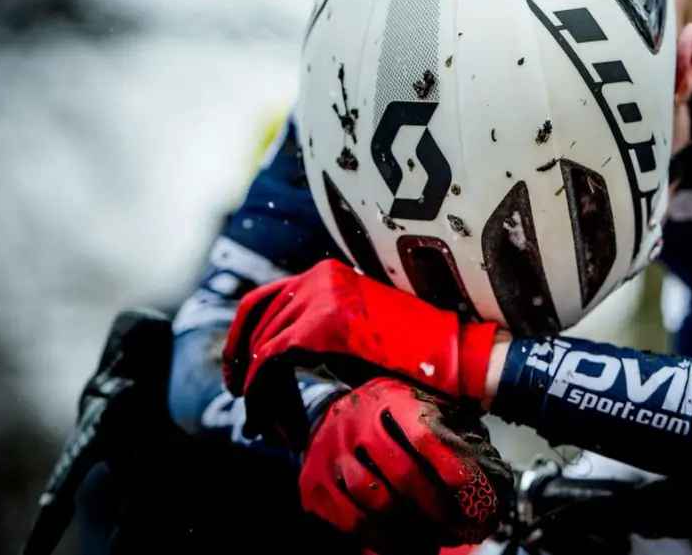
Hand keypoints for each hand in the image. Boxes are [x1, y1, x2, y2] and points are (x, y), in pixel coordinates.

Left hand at [221, 259, 497, 447]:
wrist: (454, 357)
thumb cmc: (418, 352)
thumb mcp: (363, 328)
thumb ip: (326, 329)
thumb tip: (287, 354)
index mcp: (327, 275)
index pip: (263, 300)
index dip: (240, 338)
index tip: (237, 371)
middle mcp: (318, 279)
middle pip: (255, 320)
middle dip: (241, 363)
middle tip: (242, 398)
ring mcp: (319, 300)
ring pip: (260, 344)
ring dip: (253, 384)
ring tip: (257, 415)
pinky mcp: (321, 329)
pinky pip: (271, 360)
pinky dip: (262, 390)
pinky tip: (265, 414)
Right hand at [302, 377, 510, 550]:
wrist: (326, 412)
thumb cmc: (386, 416)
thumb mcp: (415, 405)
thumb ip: (445, 429)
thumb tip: (487, 470)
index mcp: (389, 401)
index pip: (425, 437)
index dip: (452, 469)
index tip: (475, 494)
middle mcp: (356, 425)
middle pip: (401, 475)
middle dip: (433, 507)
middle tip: (453, 527)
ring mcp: (330, 456)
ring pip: (374, 502)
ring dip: (408, 530)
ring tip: (431, 542)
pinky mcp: (313, 484)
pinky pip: (349, 521)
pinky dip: (379, 538)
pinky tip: (400, 544)